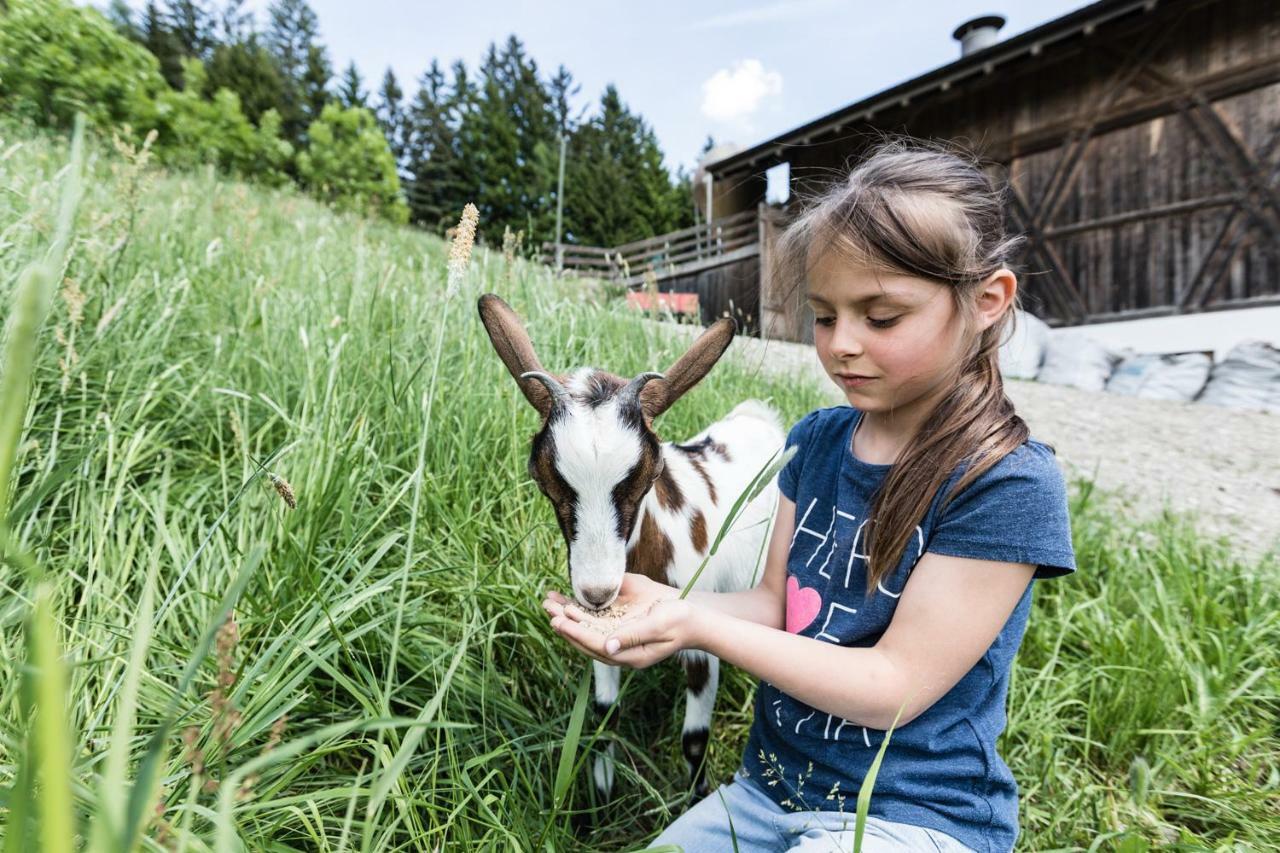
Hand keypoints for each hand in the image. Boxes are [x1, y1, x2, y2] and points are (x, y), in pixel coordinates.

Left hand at [541, 573, 694, 667]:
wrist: (693, 613)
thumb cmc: (680, 621)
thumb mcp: (659, 626)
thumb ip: (633, 636)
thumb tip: (608, 646)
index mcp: (628, 655)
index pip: (595, 644)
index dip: (575, 633)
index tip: (558, 622)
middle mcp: (619, 647)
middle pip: (585, 636)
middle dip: (564, 622)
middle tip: (547, 608)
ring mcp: (618, 634)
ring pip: (586, 625)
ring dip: (567, 613)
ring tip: (548, 600)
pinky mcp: (620, 621)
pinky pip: (594, 616)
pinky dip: (579, 607)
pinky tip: (566, 597)